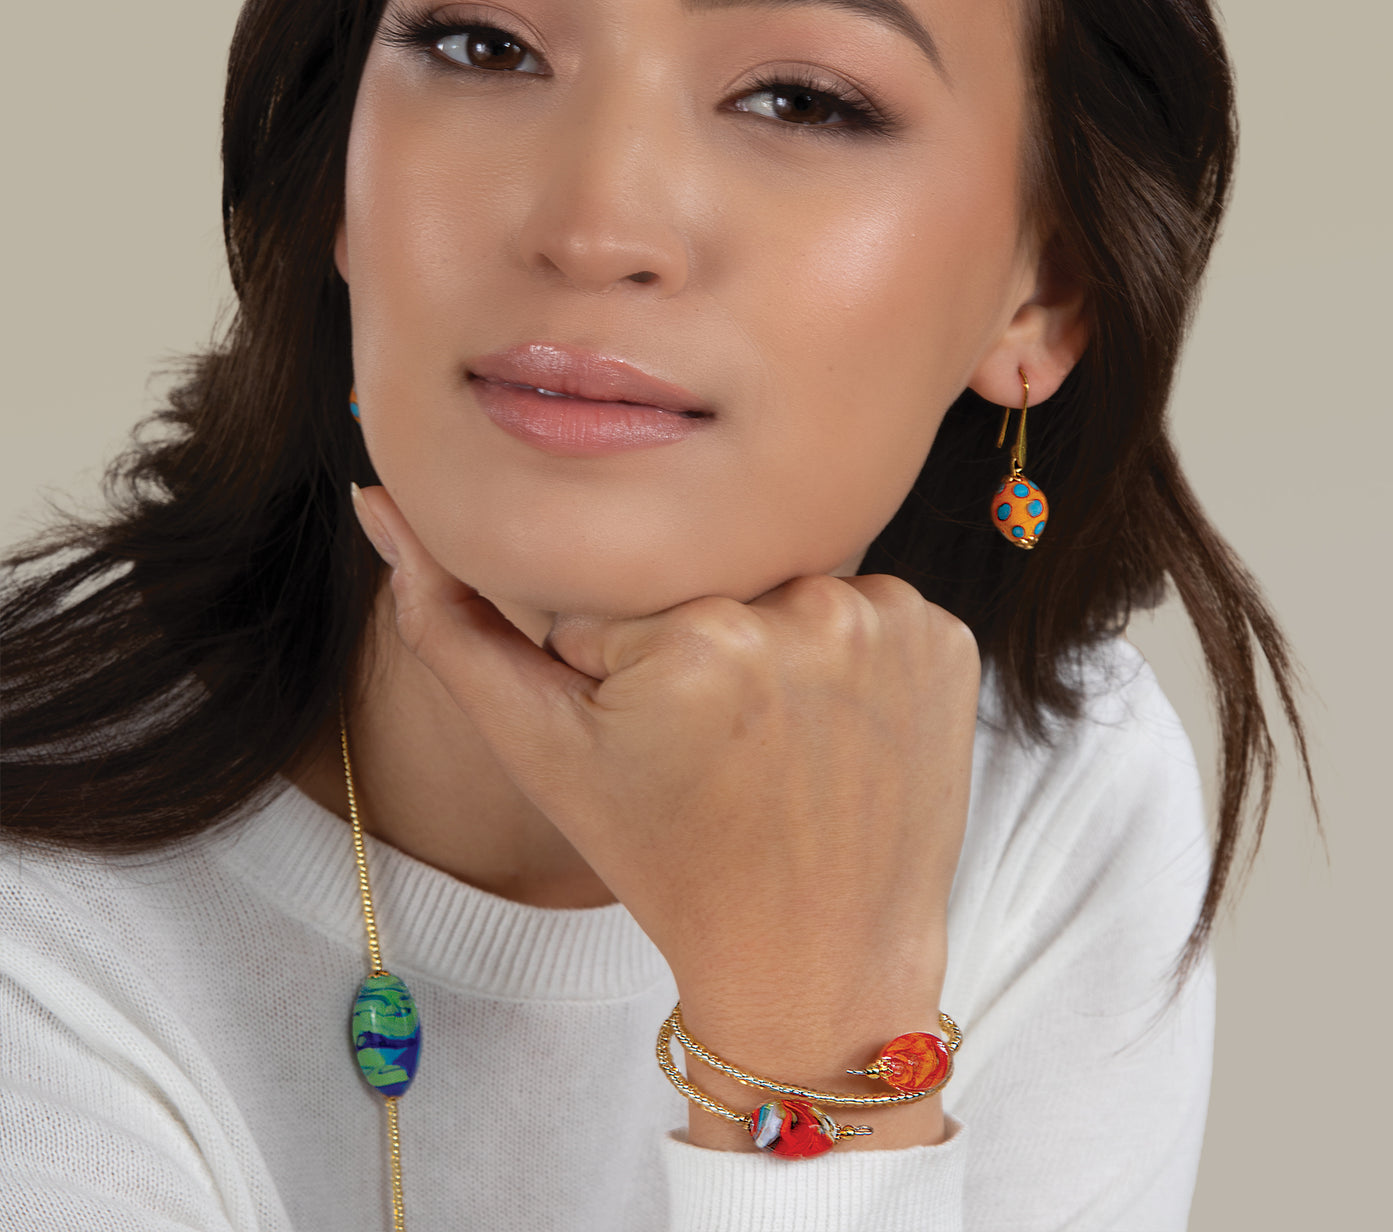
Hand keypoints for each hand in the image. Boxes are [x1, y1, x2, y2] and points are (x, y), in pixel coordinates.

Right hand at [353, 483, 976, 1141]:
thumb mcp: (539, 749)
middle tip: (712, 742)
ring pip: (786, 582)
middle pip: (706, 576)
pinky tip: (834, 728)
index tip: (651, 737)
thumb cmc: (667, 858)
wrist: (816, 955)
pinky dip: (844, 652)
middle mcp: (807, 609)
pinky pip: (866, 604)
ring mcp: (893, 621)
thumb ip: (447, 621)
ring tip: (774, 739)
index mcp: (694, 634)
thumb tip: (381, 497)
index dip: (616, 662)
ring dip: (770, 640)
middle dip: (692, 641)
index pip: (619, 588)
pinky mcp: (949, 637)